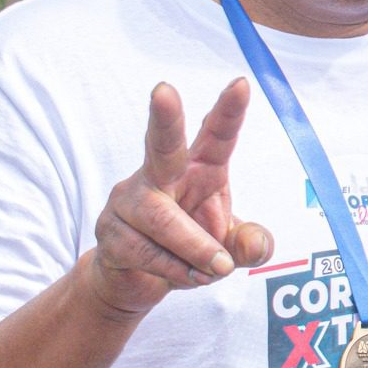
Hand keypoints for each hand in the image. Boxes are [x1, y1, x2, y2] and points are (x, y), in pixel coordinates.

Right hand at [80, 79, 274, 318]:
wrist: (137, 283)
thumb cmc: (189, 250)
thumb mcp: (229, 249)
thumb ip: (249, 245)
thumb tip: (257, 245)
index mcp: (197, 168)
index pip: (214, 136)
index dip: (229, 111)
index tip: (242, 84)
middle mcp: (160, 174)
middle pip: (162, 144)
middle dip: (165, 117)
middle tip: (164, 90)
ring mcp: (129, 200)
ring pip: (163, 220)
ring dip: (194, 249)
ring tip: (215, 268)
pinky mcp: (110, 231)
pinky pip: (147, 252)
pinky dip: (176, 270)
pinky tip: (186, 275)